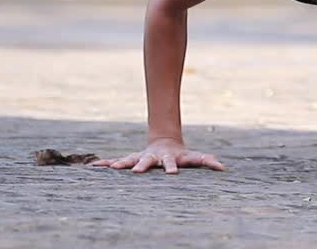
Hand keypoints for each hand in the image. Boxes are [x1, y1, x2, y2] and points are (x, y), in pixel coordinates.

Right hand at [90, 138, 224, 173]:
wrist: (165, 143)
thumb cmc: (181, 155)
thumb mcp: (195, 157)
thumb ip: (208, 161)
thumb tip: (223, 168)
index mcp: (168, 158)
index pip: (171, 163)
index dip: (172, 168)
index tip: (172, 174)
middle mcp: (152, 157)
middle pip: (147, 161)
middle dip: (142, 166)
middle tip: (137, 172)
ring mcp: (140, 157)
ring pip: (128, 160)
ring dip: (119, 164)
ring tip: (110, 168)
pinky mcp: (130, 160)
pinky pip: (115, 162)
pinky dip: (104, 164)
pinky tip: (93, 167)